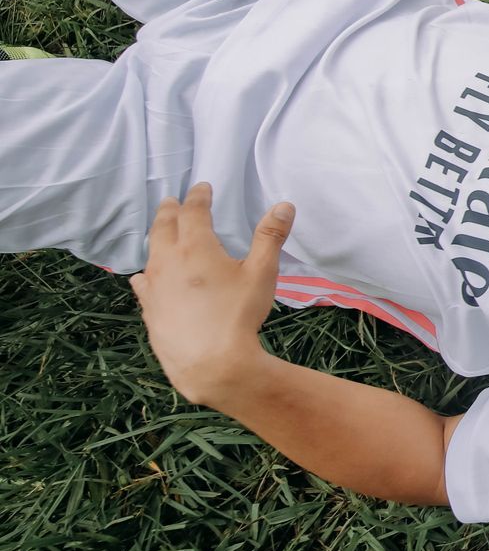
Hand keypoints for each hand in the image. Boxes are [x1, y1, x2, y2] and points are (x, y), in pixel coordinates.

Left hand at [131, 184, 291, 406]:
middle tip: (171, 201)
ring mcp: (153, 287)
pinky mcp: (149, 310)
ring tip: (159, 233)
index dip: (198, 197)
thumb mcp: (262, 273)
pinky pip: (142, 283)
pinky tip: (144, 278)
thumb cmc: (239, 314)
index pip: (193, 212)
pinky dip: (146, 272)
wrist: (211, 362)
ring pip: (150, 254)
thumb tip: (284, 205)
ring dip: (156, 238)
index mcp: (196, 248)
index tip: (202, 187)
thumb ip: (270, 237)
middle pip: (163, 228)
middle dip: (169, 211)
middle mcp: (168, 262)